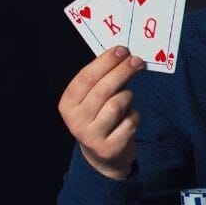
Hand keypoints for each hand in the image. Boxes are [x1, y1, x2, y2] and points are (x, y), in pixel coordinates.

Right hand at [58, 45, 144, 178]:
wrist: (103, 154)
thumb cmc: (100, 116)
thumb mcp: (93, 98)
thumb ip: (103, 79)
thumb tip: (124, 55)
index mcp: (67, 104)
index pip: (86, 77)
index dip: (106, 62)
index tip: (122, 50)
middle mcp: (75, 121)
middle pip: (103, 90)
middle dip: (122, 71)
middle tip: (137, 61)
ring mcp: (91, 137)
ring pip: (117, 105)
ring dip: (128, 97)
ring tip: (128, 98)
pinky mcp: (109, 148)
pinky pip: (130, 122)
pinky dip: (134, 117)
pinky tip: (128, 119)